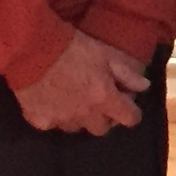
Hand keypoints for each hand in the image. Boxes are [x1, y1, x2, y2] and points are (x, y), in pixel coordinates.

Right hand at [13, 31, 148, 134]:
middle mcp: (85, 115)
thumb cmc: (72, 47)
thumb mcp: (105, 54)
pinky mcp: (40, 120)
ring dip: (78, 117)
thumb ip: (126, 73)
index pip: (129, 118)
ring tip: (71, 99)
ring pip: (76, 128)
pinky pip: (52, 124)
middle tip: (95, 100)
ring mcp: (61, 120)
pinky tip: (49, 100)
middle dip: (103, 116)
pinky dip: (53, 115)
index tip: (124, 103)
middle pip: (102, 128)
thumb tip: (144, 86)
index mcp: (105, 99)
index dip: (130, 112)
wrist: (31, 48)